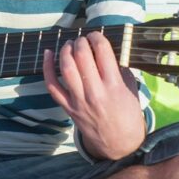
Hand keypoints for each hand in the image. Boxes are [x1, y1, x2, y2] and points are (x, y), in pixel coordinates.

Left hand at [42, 32, 145, 159]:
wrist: (119, 143)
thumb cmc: (128, 115)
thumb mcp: (132, 90)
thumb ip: (121, 70)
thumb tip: (108, 50)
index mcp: (114, 85)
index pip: (102, 52)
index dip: (97, 38)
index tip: (96, 35)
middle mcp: (95, 92)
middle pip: (82, 57)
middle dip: (81, 41)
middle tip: (82, 38)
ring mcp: (79, 100)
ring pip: (66, 68)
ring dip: (65, 50)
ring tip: (69, 44)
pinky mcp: (68, 108)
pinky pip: (52, 86)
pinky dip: (47, 68)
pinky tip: (48, 54)